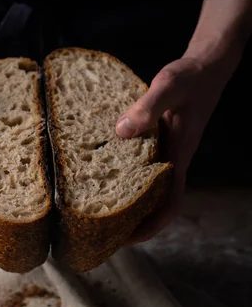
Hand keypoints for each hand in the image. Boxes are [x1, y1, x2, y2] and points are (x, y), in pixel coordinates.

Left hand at [115, 54, 234, 243]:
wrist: (207, 66)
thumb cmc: (190, 77)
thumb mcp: (168, 85)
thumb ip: (147, 106)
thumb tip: (122, 131)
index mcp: (179, 154)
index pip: (170, 201)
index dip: (152, 225)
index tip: (127, 240)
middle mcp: (174, 158)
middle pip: (158, 203)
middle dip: (135, 223)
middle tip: (103, 235)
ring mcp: (168, 152)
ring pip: (151, 188)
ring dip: (131, 204)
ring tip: (99, 213)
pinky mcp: (161, 142)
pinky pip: (145, 169)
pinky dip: (129, 178)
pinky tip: (106, 174)